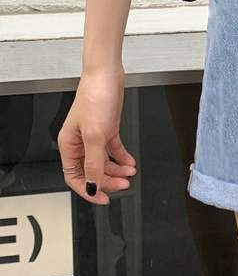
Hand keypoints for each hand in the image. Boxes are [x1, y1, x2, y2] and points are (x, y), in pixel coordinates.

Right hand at [57, 68, 136, 204]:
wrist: (107, 76)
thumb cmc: (95, 98)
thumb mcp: (95, 135)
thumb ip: (94, 162)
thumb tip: (92, 185)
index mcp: (68, 145)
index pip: (75, 177)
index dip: (89, 190)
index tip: (103, 199)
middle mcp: (79, 143)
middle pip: (92, 171)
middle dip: (108, 179)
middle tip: (124, 184)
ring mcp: (94, 136)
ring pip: (104, 162)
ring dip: (117, 169)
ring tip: (130, 173)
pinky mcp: (107, 129)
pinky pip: (113, 150)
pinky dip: (122, 157)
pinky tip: (130, 162)